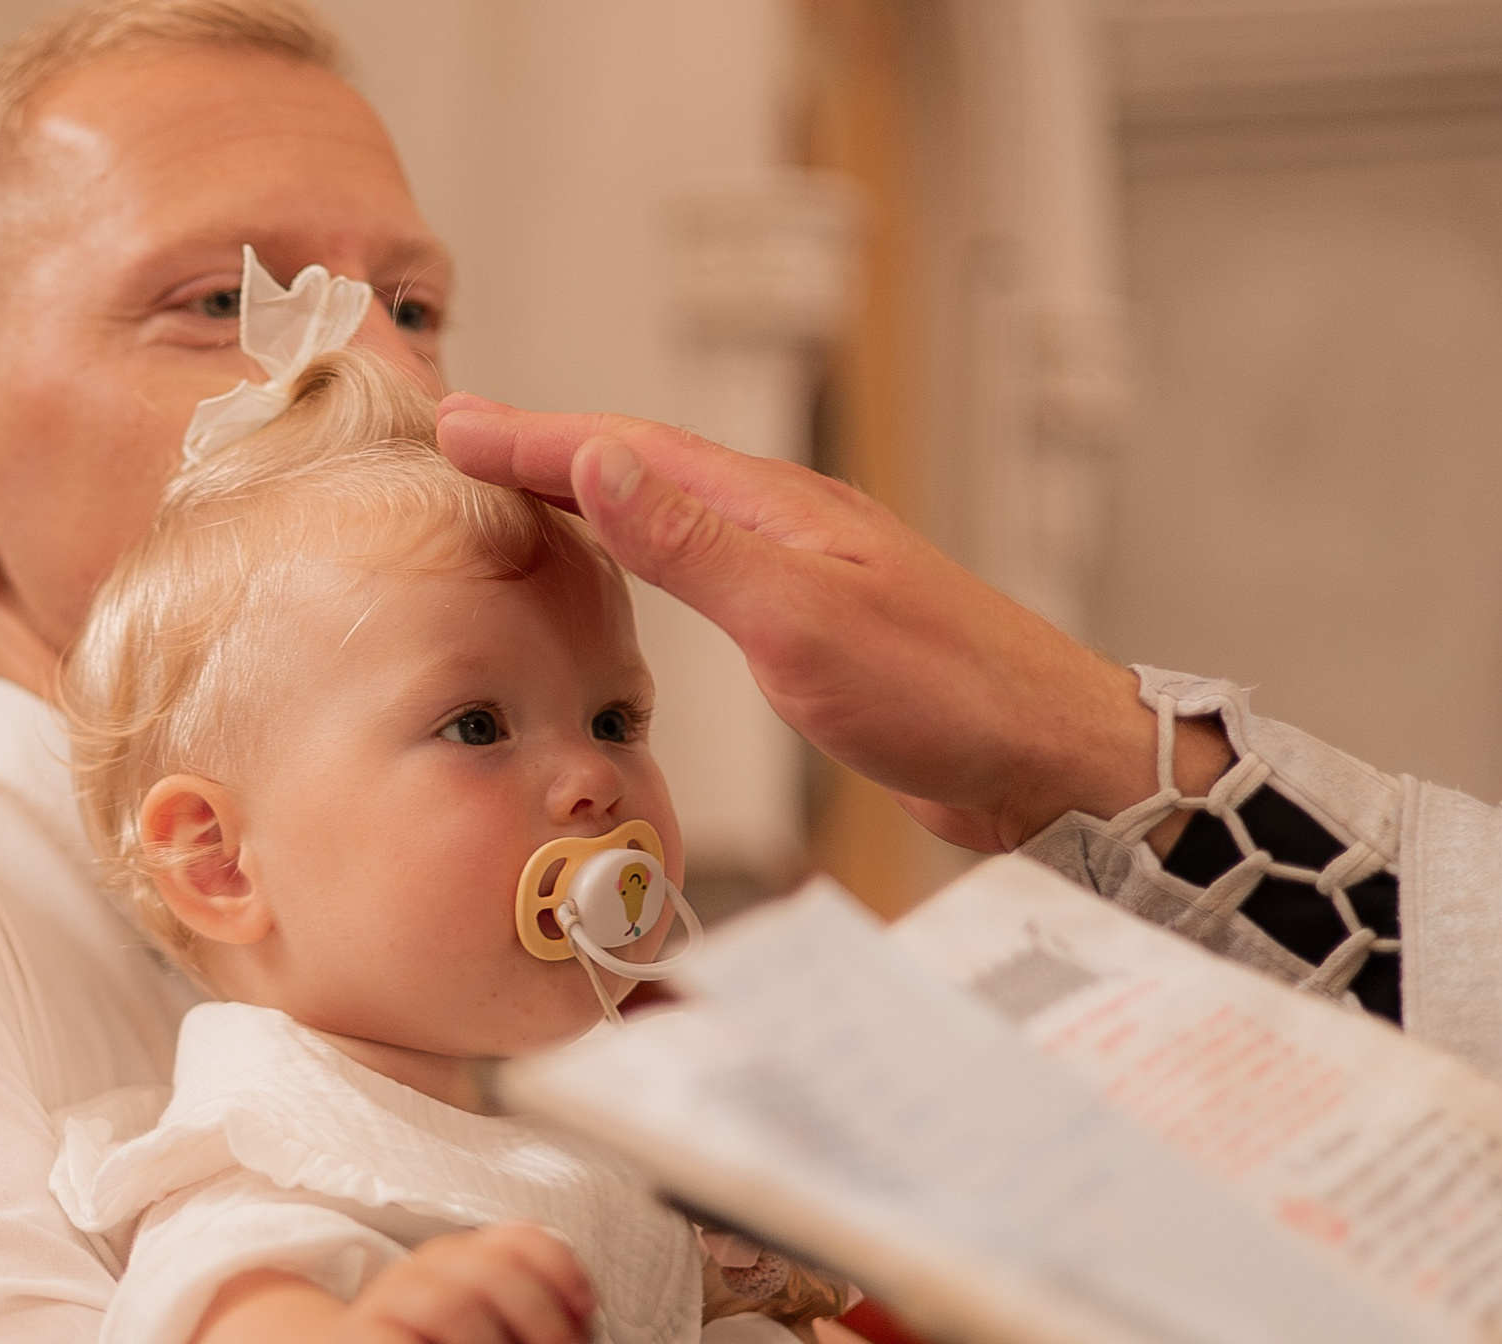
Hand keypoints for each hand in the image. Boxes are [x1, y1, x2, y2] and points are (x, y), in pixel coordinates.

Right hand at [320, 1223, 594, 1343]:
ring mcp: (385, 1307)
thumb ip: (548, 1339)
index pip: (519, 1238)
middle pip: (489, 1272)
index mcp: (470, 1260)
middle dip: (540, 1322)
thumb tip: (583, 1332)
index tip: (589, 1312)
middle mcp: (427, 1271)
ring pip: (447, 1311)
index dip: (561, 1268)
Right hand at [435, 397, 1229, 851]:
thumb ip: (692, 543)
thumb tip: (597, 458)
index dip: (533, 437)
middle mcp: (786, 526)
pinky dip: (642, 548)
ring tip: (527, 485)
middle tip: (465, 436)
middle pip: (644, 465)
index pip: (627, 452)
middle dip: (549, 448)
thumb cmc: (943, 694)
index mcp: (774, 509)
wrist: (1048, 760)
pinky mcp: (817, 626)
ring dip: (593, 491)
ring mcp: (805, 571)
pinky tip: (637, 569)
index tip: (454, 425)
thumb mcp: (798, 619)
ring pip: (673, 510)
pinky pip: (704, 564)